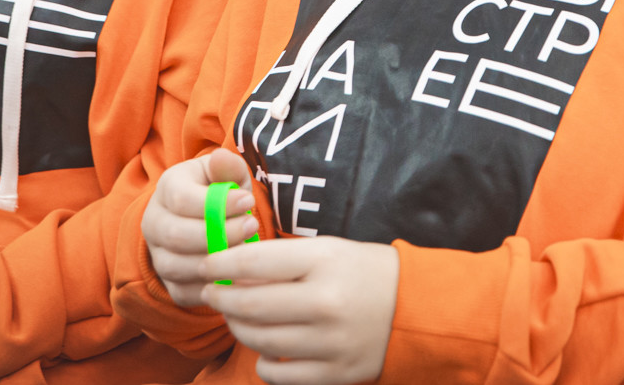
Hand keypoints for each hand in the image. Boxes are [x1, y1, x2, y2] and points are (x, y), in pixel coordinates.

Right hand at [141, 148, 256, 307]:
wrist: (208, 220)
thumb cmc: (221, 192)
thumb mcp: (228, 174)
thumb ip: (227, 167)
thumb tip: (221, 157)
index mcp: (167, 188)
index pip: (181, 199)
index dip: (216, 204)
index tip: (249, 201)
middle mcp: (154, 222)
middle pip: (176, 235)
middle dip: (218, 234)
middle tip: (251, 226)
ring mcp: (158, 255)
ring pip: (177, 266)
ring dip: (215, 262)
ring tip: (245, 250)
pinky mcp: (169, 283)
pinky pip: (184, 293)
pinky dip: (210, 287)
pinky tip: (236, 274)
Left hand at [202, 237, 398, 384]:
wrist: (416, 309)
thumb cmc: (364, 272)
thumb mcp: (329, 250)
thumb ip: (283, 259)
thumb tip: (231, 272)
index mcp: (325, 262)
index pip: (253, 263)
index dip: (220, 265)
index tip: (207, 266)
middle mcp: (326, 302)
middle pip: (250, 305)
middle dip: (220, 299)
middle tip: (212, 294)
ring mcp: (330, 342)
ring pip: (259, 341)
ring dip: (237, 328)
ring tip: (236, 318)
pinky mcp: (335, 374)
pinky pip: (278, 374)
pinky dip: (263, 362)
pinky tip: (265, 348)